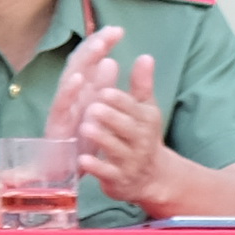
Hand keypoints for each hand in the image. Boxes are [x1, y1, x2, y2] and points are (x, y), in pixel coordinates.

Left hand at [58, 36, 173, 210]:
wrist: (152, 177)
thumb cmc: (141, 135)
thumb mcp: (144, 110)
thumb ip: (141, 84)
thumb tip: (146, 55)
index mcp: (145, 121)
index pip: (132, 108)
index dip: (119, 101)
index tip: (104, 91)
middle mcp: (140, 141)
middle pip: (126, 128)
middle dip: (110, 118)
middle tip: (93, 107)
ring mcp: (129, 161)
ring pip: (115, 149)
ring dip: (101, 138)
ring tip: (85, 127)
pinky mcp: (117, 179)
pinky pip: (106, 173)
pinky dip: (95, 167)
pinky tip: (82, 159)